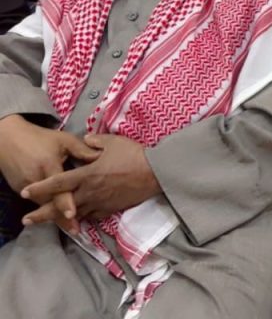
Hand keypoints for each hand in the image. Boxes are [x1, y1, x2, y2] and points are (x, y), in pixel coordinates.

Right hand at [0, 114, 98, 233]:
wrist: (7, 139)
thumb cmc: (39, 138)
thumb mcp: (63, 140)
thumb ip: (82, 150)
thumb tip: (102, 157)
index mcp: (48, 165)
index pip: (58, 187)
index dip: (65, 202)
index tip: (73, 214)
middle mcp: (35, 179)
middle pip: (50, 202)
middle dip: (62, 218)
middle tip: (76, 231)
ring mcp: (25, 186)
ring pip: (43, 205)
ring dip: (56, 217)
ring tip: (71, 229)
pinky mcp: (19, 190)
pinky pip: (37, 202)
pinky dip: (48, 209)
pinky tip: (59, 219)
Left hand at [21, 134, 160, 223]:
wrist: (155, 172)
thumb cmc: (133, 155)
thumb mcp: (113, 141)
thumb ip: (95, 141)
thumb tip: (85, 140)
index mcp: (87, 174)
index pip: (58, 182)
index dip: (40, 188)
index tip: (25, 192)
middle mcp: (90, 191)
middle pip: (61, 206)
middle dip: (42, 214)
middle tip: (27, 220)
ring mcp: (101, 202)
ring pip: (75, 214)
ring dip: (61, 219)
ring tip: (50, 222)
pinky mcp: (111, 209)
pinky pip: (93, 216)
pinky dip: (83, 217)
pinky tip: (79, 218)